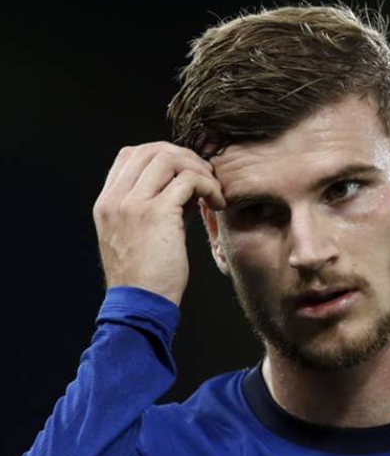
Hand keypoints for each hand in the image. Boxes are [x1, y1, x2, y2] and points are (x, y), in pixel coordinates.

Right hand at [93, 141, 225, 306]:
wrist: (141, 305)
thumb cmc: (147, 276)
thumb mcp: (142, 235)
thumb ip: (158, 206)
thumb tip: (188, 185)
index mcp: (107, 202)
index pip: (130, 155)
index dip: (162, 155)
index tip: (186, 172)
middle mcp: (115, 199)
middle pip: (151, 150)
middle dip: (185, 157)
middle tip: (206, 176)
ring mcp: (133, 204)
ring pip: (169, 159)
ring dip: (198, 169)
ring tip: (214, 190)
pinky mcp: (157, 214)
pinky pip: (188, 180)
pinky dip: (208, 186)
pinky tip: (218, 202)